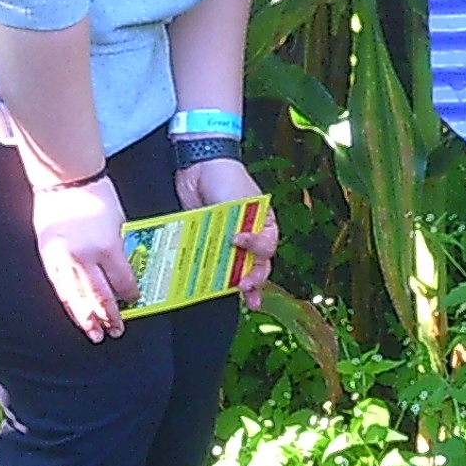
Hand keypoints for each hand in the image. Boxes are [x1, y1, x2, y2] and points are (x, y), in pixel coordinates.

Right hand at [32, 174, 135, 340]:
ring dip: (87, 318)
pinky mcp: (48, 257)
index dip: (130, 295)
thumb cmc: (96, 195)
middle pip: (100, 296)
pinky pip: (60, 287)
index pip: (122, 281)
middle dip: (110, 316)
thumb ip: (119, 249)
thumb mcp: (119, 222)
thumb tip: (122, 273)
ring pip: (77, 297)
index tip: (134, 301)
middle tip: (116, 331)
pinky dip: (69, 303)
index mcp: (107, 247)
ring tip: (95, 334)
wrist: (65, 179)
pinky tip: (75, 313)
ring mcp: (64, 259)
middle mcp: (85, 257)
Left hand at [174, 157, 276, 310]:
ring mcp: (229, 242)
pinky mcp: (210, 244)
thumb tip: (235, 246)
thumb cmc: (226, 177)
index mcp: (264, 224)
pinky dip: (216, 278)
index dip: (255, 248)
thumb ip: (240, 223)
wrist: (199, 166)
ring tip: (247, 300)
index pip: (266, 246)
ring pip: (238, 269)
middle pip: (257, 264)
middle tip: (244, 286)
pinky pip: (215, 264)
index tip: (238, 240)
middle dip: (254, 278)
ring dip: (242, 285)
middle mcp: (250, 236)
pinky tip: (215, 291)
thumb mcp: (240, 200)